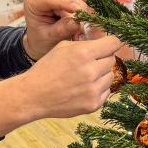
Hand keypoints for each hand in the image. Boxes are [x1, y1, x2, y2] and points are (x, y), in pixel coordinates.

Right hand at [0, 36, 122, 136]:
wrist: (33, 95)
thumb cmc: (47, 68)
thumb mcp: (63, 47)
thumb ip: (85, 44)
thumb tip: (104, 43)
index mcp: (83, 53)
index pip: (113, 43)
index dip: (112, 43)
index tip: (109, 45)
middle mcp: (91, 71)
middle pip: (112, 60)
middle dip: (103, 59)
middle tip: (90, 63)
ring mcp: (93, 90)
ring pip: (110, 76)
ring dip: (102, 75)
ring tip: (85, 77)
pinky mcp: (93, 104)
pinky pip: (106, 92)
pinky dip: (98, 89)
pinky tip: (83, 88)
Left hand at [22, 0, 88, 60]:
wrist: (41, 40)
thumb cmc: (40, 39)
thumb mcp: (49, 37)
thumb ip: (62, 29)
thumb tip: (77, 22)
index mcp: (33, 1)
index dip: (67, 4)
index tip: (79, 11)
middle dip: (76, 14)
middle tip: (82, 31)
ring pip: (76, 1)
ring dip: (81, 15)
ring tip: (80, 32)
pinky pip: (80, 3)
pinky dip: (82, 14)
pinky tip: (81, 25)